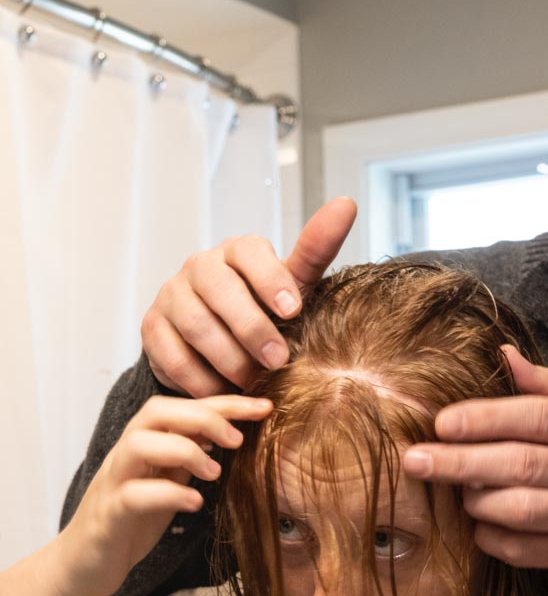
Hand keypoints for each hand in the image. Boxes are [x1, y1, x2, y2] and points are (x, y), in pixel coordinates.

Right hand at [60, 395, 271, 595]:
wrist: (86, 563)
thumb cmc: (131, 520)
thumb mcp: (168, 482)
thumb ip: (189, 457)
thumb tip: (227, 433)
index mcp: (144, 443)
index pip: (182, 408)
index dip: (224, 403)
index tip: (264, 407)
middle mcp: (126, 455)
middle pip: (157, 412)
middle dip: (204, 417)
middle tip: (239, 439)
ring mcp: (114, 483)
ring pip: (139, 444)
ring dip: (183, 450)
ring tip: (214, 473)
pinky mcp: (110, 516)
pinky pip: (134, 495)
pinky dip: (168, 495)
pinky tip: (195, 503)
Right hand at [142, 196, 357, 395]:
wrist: (222, 345)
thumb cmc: (266, 312)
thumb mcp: (294, 286)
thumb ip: (315, 251)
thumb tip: (347, 203)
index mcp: (238, 252)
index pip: (249, 252)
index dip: (269, 279)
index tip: (293, 310)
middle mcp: (200, 266)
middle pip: (220, 290)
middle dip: (252, 328)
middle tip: (278, 360)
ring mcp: (172, 296)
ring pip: (196, 325)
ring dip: (228, 358)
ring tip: (252, 381)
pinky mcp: (153, 328)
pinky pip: (174, 356)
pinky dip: (202, 379)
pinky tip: (224, 392)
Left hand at [402, 348, 547, 588]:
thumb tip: (503, 353)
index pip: (538, 417)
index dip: (485, 419)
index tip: (442, 423)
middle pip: (522, 464)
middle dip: (462, 462)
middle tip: (415, 460)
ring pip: (522, 509)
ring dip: (477, 501)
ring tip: (456, 492)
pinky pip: (526, 549)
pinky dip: (493, 538)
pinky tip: (479, 526)